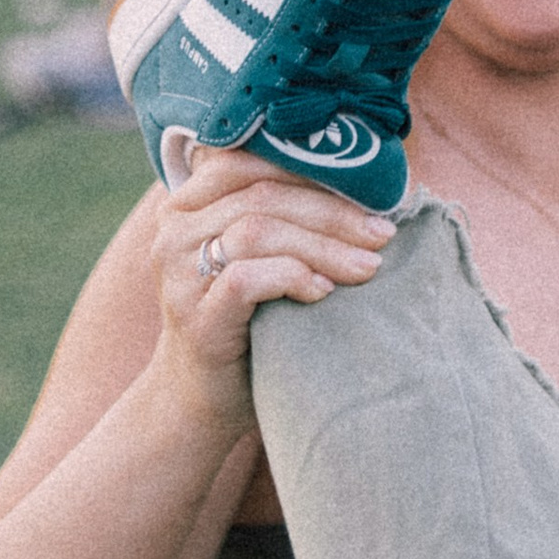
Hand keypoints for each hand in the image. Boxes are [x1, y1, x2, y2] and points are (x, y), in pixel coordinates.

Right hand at [149, 146, 397, 431]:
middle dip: (332, 212)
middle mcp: (175, 229)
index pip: (250, 162)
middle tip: (383, 232)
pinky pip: (244, 279)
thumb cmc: (247, 317)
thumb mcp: (257, 256)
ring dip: (323, 247)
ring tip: (367, 267)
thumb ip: (283, 214)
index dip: (311, 169)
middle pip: (262, 196)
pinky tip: (323, 292)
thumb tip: (365, 181)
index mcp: (190, 202)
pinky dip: (292, 277)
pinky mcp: (195, 317)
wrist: (204, 396)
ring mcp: (179, 274)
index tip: (369, 191)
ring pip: (257, 232)